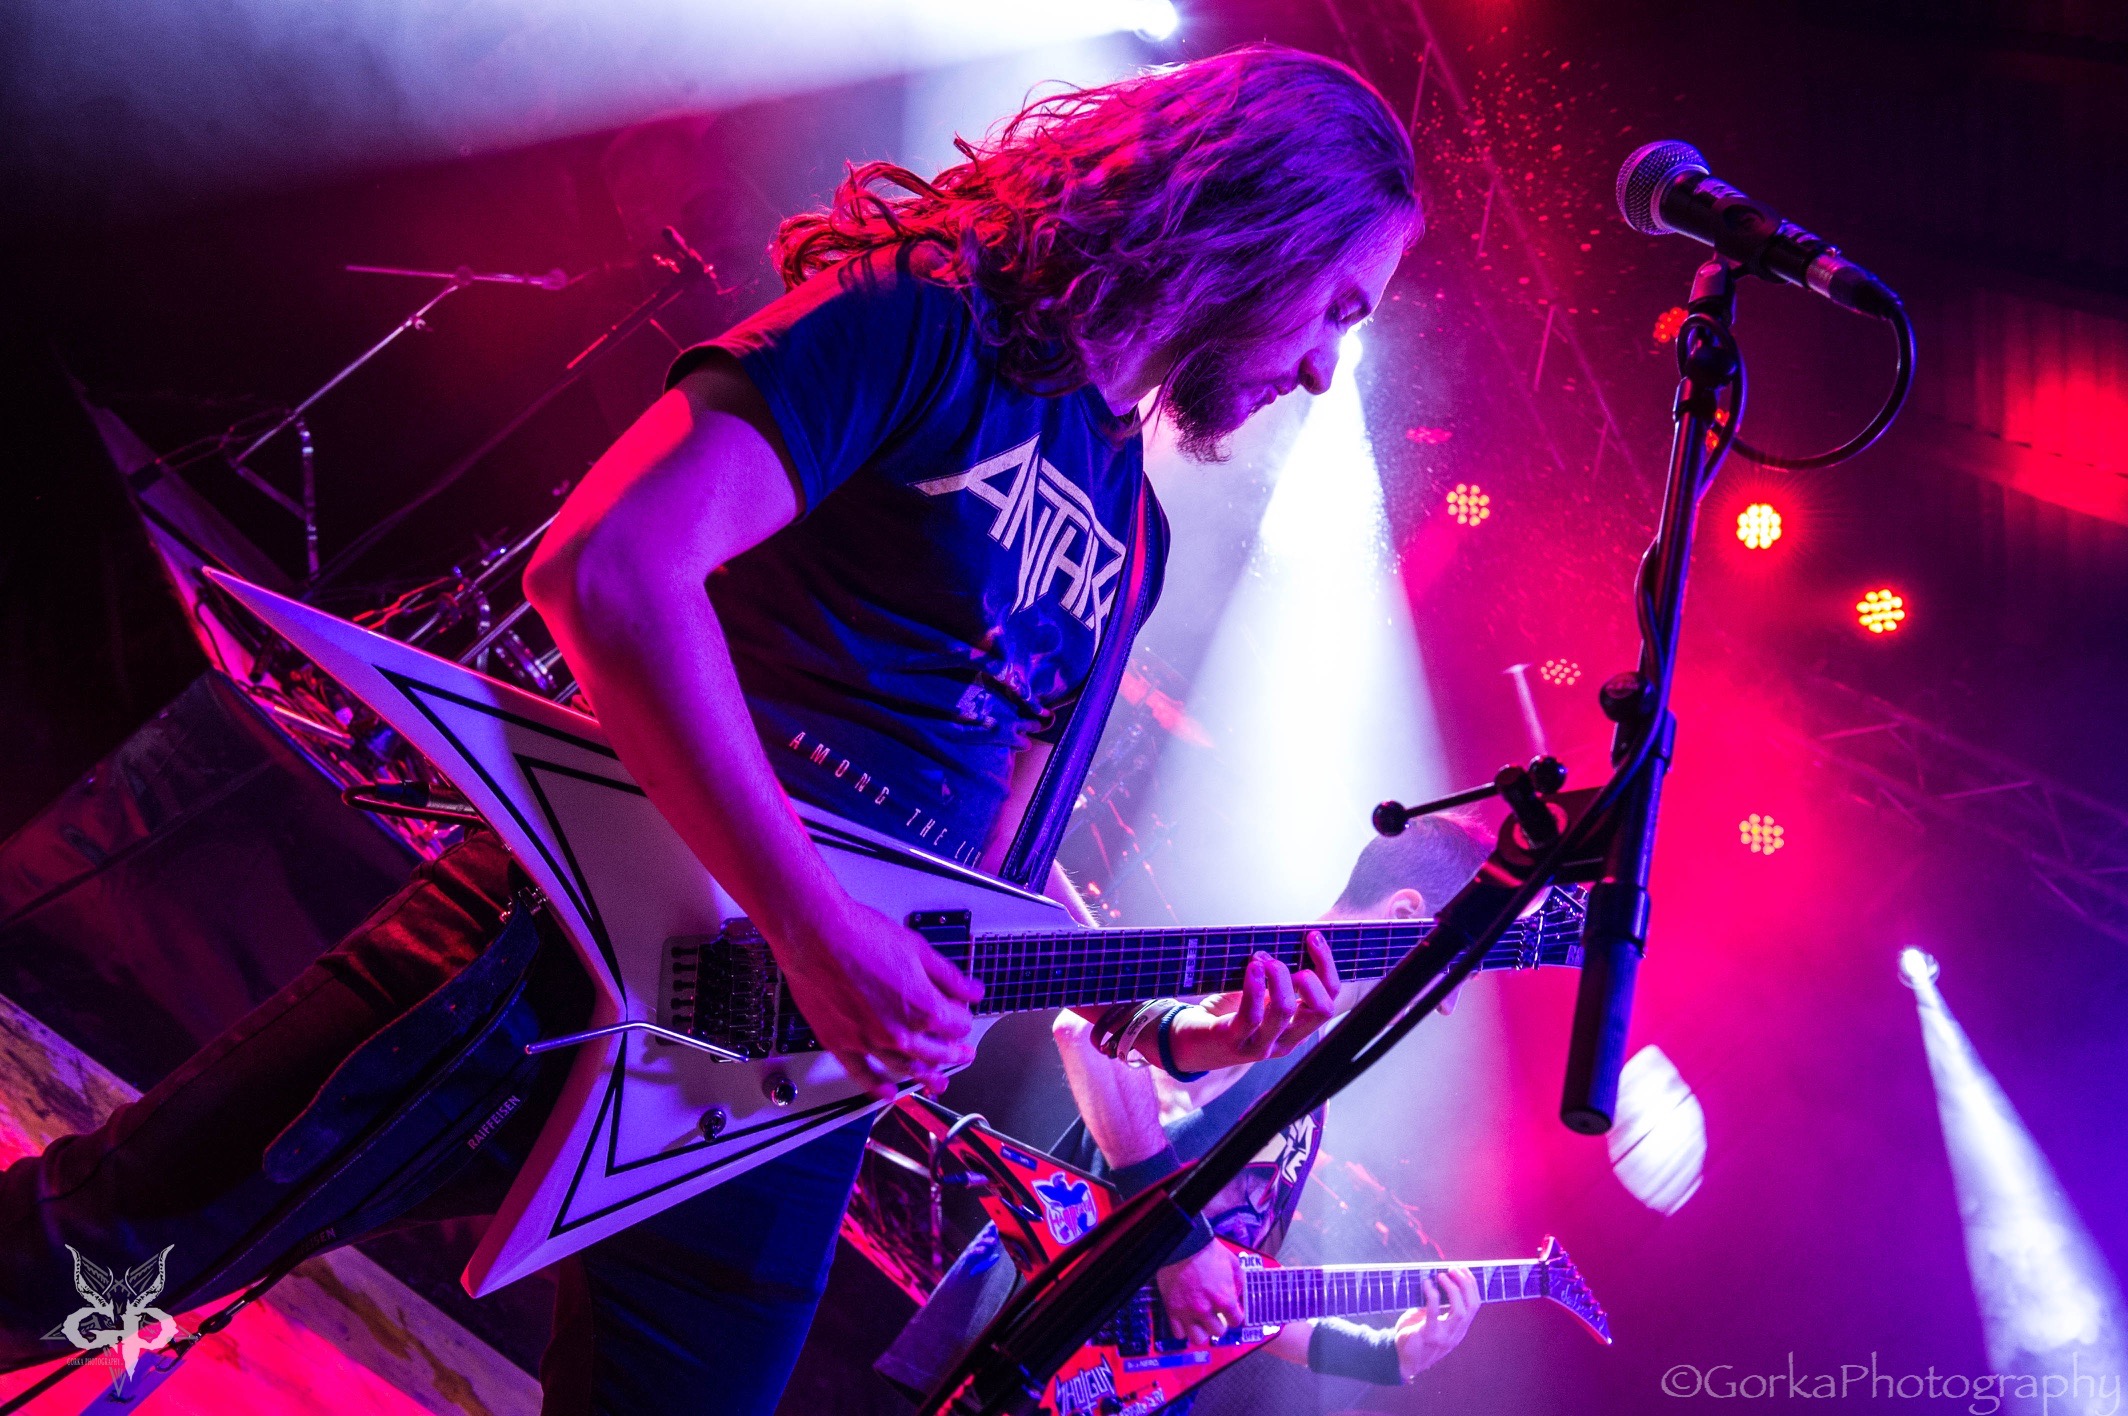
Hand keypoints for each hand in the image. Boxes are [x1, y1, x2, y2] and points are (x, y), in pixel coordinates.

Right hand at [773, 894, 982, 1099]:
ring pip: (904, 1068)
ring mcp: (868, 1041)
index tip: (962, 1016)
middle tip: (961, 1055)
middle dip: (953, 1054)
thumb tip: (971, 990)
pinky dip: (877, 1087)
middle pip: (935, 1053)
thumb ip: (948, 976)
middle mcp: (897, 1031)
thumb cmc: (860, 934)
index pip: (957, 1026)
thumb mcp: (917, 948)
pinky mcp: (839, 1043)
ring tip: (936, 1081)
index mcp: (922, 1007)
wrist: (815, 933)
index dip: (963, 1020)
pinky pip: (862, 1075)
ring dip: (924, 1076)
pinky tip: (887, 1091)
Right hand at [1157, 1242, 1243, 1346]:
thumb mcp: (1232, 1262)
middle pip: (1217, 1332)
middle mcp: (1206, 1310)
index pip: (1236, 1321)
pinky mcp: (1171, 1310)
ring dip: (1201, 1331)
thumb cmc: (1207, 1251)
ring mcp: (1187, 1311)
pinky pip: (1178, 1333)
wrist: (1181, 1243)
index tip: (1231, 1312)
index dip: (1234, 1316)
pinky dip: (1183, 1329)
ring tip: (1200, 1322)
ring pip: (1198, 1339)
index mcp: (1224, 1299)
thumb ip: (1239, 1282)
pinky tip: (1185, 1320)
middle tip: (1215, 1315)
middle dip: (1219, 1324)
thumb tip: (1237, 1296)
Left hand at [1167, 932, 1341, 1071]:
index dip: (1327, 966)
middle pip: (1322, 1009)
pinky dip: (1254, 987)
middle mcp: (1287, 1040)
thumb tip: (1290, 941)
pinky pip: (1252, 1016)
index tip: (1313, 936)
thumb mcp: (1260, 995)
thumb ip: (1278, 978)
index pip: (1330, 999)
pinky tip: (1252, 968)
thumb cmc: (1228, 1013)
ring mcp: (1262, 1045)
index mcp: (1297, 1027)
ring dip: (1278, 976)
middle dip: (1311, 976)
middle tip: (1280, 960)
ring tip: (1261, 959)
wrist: (1190, 1043)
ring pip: (1286, 1010)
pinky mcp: (1235, 1043)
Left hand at [1393, 1268, 1479, 1380]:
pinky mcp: (1428, 1335)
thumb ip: (1439, 1306)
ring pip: (1460, 1311)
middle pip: (1472, 1306)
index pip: (1475, 1305)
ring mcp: (1444, 1336)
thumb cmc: (1415, 1335)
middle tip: (1454, 1269)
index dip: (1472, 1285)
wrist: (1400, 1360)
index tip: (1463, 1269)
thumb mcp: (1433, 1321)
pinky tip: (1426, 1283)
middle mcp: (1456, 1334)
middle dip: (1466, 1284)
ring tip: (1442, 1275)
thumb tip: (1438, 1279)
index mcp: (1459, 1329)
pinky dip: (1432, 1295)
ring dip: (1453, 1290)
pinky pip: (1434, 1313)